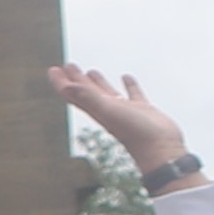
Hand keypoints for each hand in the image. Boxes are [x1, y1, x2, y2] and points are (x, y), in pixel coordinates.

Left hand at [51, 61, 189, 174]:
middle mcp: (108, 110)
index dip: (62, 82)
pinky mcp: (143, 110)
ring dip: (98, 82)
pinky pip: (133, 94)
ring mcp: (125, 110)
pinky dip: (129, 85)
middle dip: (76, 78)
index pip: (74, 94)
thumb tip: (66, 87)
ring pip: (108, 93)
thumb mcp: (109, 111)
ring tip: (90, 71)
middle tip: (68, 65)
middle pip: (87, 91)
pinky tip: (126, 77)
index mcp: (96, 110)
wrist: (160, 150)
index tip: (53, 69)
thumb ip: (89, 98)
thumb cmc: (134, 132)